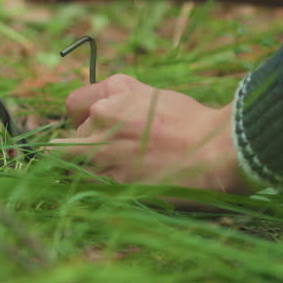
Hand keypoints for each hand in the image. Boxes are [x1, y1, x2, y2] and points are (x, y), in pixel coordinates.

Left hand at [50, 75, 249, 193]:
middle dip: (81, 148)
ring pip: (68, 165)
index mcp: (115, 92)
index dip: (81, 118)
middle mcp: (101, 117)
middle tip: (106, 157)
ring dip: (83, 171)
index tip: (92, 127)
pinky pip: (83, 187)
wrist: (216, 152)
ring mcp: (102, 151)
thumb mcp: (154, 96)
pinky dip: (92, 189)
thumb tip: (102, 113)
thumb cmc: (194, 124)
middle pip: (66, 140)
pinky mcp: (109, 182)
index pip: (73, 105)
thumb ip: (122, 100)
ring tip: (109, 177)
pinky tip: (112, 189)